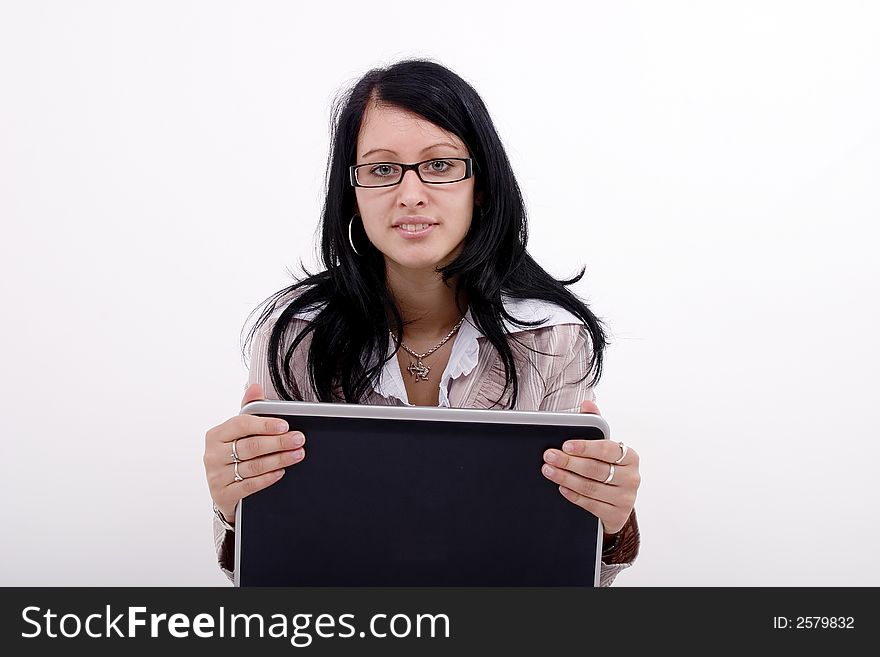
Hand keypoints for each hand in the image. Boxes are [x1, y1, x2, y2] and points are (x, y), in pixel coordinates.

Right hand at [203, 383, 306, 524]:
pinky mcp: (222, 494)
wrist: (225, 491)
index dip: (264, 424)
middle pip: (250, 446)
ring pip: (253, 466)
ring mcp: (216, 476)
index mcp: (216, 434)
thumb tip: (255, 387)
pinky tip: (281, 472)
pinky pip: (249, 485)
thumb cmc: (234, 456)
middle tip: (298, 439)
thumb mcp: (239, 433)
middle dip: (278, 442)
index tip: (285, 425)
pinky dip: (267, 478)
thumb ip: (248, 410)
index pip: (241, 424)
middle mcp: (213, 454)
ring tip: (297, 454)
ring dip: (279, 459)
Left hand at [541, 400, 639, 534]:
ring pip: (591, 487)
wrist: (617, 503)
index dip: (585, 447)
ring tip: (548, 470)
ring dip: (566, 478)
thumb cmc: (608, 468)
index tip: (565, 445)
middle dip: (569, 462)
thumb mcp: (604, 448)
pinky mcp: (617, 515)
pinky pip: (591, 505)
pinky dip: (574, 495)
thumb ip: (595, 424)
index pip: (607, 449)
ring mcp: (626, 498)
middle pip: (596, 469)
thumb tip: (588, 403)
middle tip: (549, 456)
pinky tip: (561, 487)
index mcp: (630, 456)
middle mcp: (632, 478)